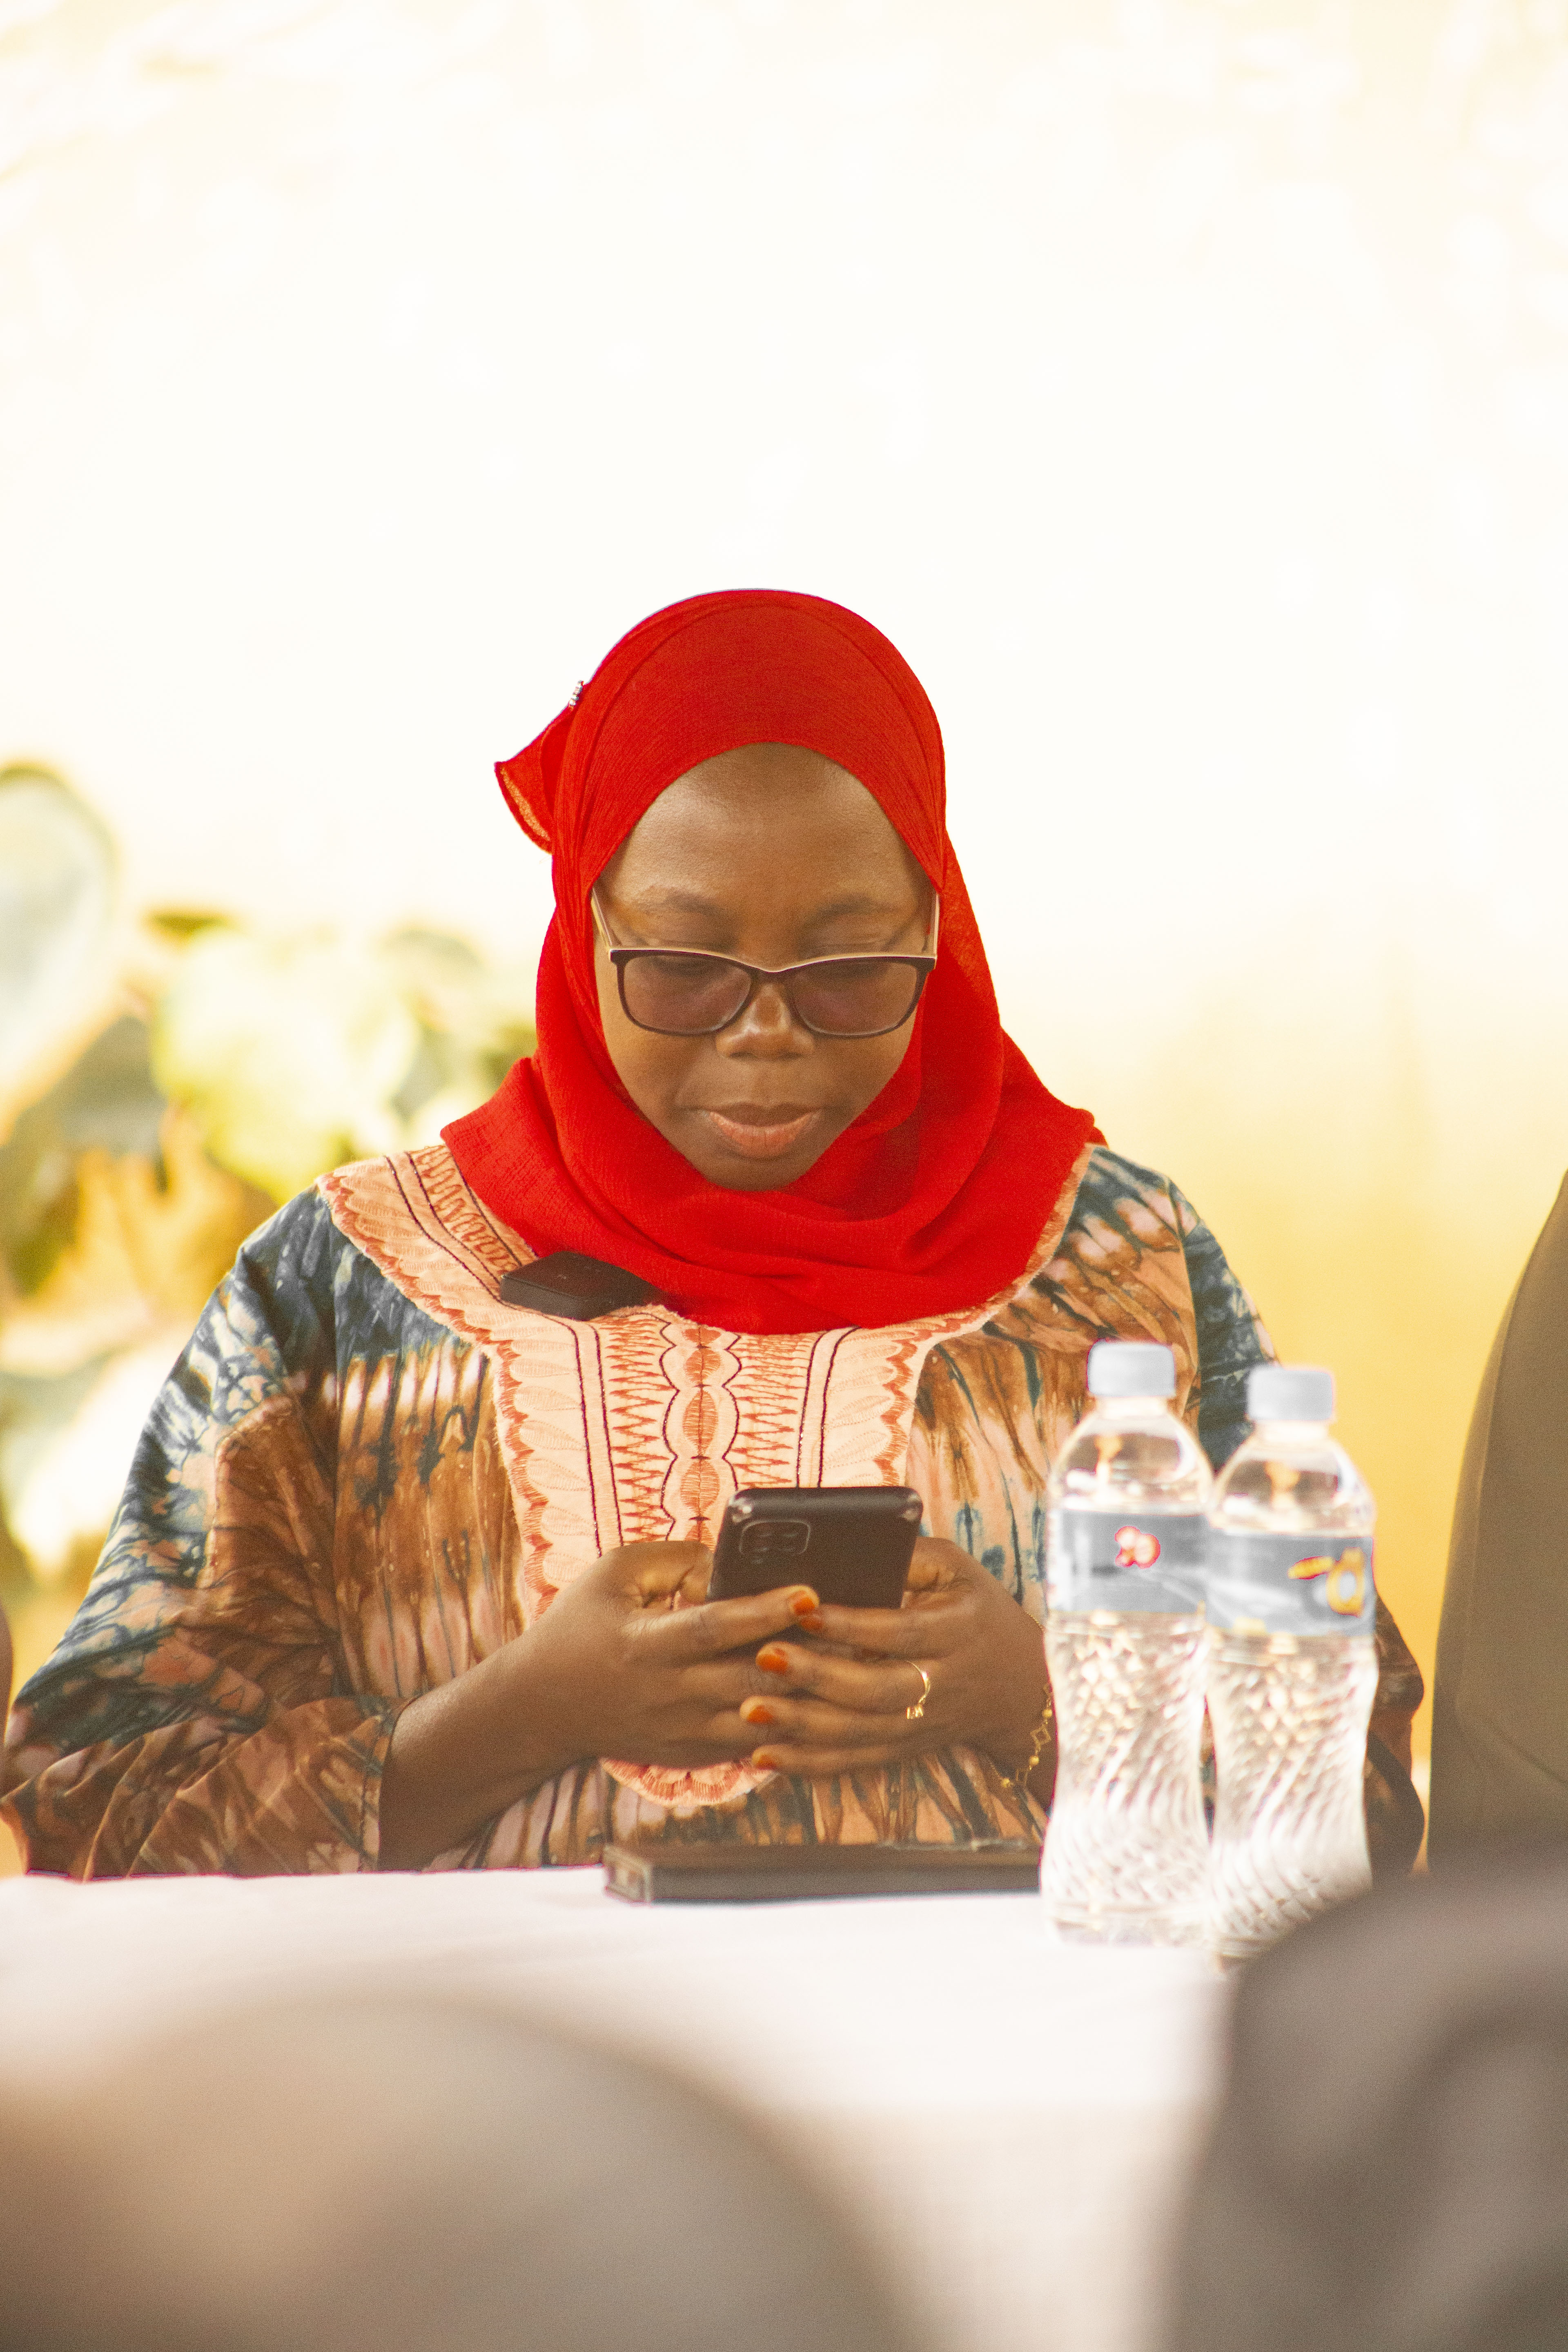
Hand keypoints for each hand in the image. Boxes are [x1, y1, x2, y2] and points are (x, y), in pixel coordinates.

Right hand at [379, 1541, 822, 1869]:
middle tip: (862, 1629)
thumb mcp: (615, 1574)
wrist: (542, 1706)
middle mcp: (669, 1695)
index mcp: (648, 1645)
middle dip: (810, 1657)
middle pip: (753, 1679)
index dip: (764, 1610)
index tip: (810, 1592)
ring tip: (859, 1666)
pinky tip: (830, 1703)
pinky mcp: (694, 1754)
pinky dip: (793, 1727)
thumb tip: (730, 1562)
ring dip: (812, 1697)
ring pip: (765, 1721)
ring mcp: (685, 1732)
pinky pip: (755, 1745)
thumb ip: (675, 1559)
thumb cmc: (582, 1626)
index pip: (715, 1627)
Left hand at [735, 1538, 1049, 1779]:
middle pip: (876, 1689)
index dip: (853, 1625)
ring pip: (859, 1733)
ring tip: (751, 1709)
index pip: (901, 1631)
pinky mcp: (903, 1749)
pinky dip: (808, 1763)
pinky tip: (765, 1755)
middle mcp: (940, 1685)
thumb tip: (852, 1543)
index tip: (804, 1610)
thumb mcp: (958, 1571)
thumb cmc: (977, 1612)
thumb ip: (909, 1556)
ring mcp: (921, 1725)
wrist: (1022, 1688)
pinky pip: (853, 1762)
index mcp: (955, 1632)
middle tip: (765, 1656)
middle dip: (817, 1675)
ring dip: (802, 1725)